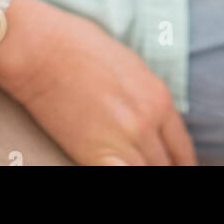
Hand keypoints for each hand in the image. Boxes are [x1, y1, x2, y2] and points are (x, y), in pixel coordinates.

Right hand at [0, 0, 197, 165]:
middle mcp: (147, 121)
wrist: (42, 50)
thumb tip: (153, 117)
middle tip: (154, 168)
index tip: (177, 167)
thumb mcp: (129, 64)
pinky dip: (125, 175)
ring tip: (135, 167)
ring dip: (145, 171)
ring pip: (148, 173)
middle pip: (166, 164)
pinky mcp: (95, 156)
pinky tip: (117, 169)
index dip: (181, 162)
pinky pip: (122, 177)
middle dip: (163, 168)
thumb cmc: (79, 46)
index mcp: (158, 96)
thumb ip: (146, 95)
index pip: (181, 146)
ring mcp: (124, 141)